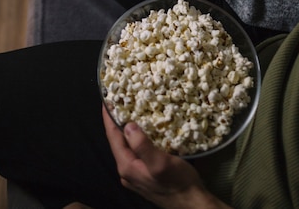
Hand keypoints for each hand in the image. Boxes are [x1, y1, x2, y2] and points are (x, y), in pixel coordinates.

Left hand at [102, 107, 231, 208]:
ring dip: (128, 128)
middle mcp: (127, 171)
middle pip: (118, 141)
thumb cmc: (178, 183)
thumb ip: (142, 146)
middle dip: (117, 120)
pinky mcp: (145, 174)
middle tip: (120, 100)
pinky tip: (145, 129)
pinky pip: (136, 151)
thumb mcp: (160, 163)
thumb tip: (128, 125)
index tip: (106, 99)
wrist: (192, 203)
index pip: (113, 137)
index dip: (108, 117)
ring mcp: (136, 173)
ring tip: (131, 109)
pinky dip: (138, 137)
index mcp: (127, 166)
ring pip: (127, 146)